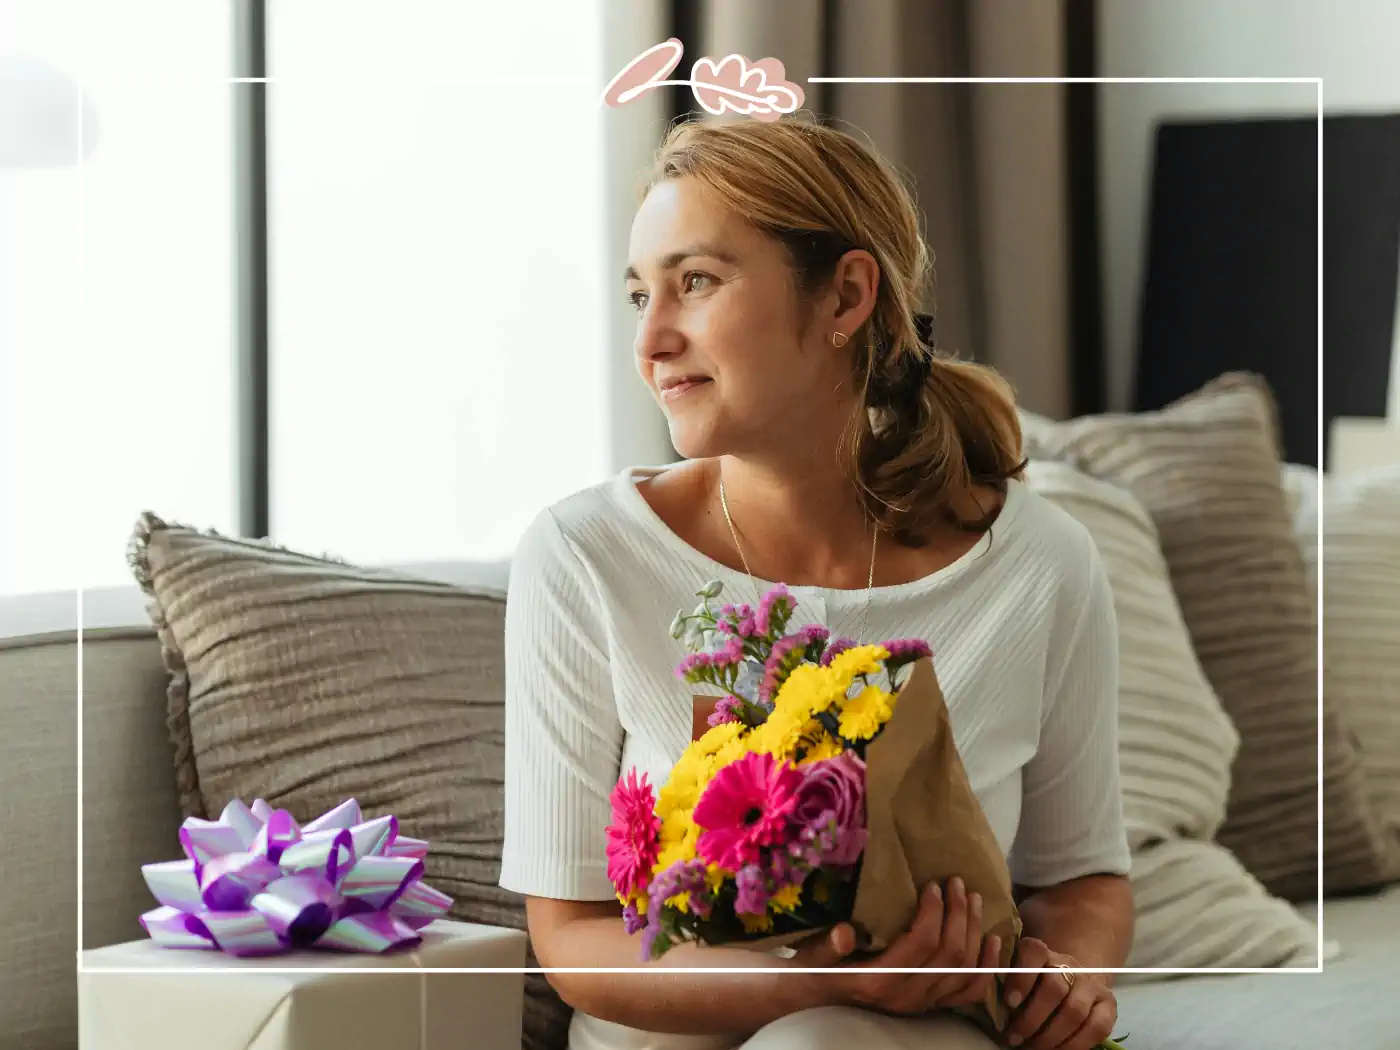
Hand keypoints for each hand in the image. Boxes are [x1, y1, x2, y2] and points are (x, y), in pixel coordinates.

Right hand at [791, 876, 1001, 1015]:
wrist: (816, 996)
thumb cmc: (815, 967)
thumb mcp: (813, 954)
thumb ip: (827, 946)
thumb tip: (844, 933)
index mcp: (880, 981)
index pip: (922, 944)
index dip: (934, 912)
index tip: (934, 884)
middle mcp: (906, 996)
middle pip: (950, 954)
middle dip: (959, 914)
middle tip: (958, 883)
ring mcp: (922, 1004)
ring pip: (964, 970)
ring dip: (974, 932)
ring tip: (974, 900)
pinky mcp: (930, 1006)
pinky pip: (970, 992)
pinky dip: (986, 967)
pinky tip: (993, 942)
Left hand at [1000, 937, 1116, 1049]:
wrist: (1071, 980)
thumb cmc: (1034, 984)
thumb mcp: (1018, 975)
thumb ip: (1004, 979)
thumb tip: (982, 996)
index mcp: (1043, 951)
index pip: (1033, 952)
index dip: (1021, 977)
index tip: (1009, 1002)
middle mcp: (1069, 963)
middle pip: (1053, 986)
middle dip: (1031, 1018)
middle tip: (1014, 1038)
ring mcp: (1091, 983)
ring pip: (1074, 1010)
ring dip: (1051, 1036)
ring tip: (1032, 1048)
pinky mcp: (1108, 1004)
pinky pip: (1097, 1027)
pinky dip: (1076, 1044)